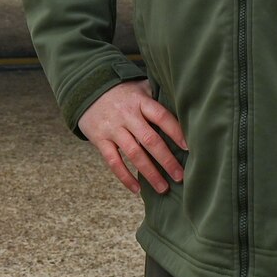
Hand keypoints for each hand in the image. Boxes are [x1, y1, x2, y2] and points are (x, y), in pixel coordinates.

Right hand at [76, 80, 186, 194]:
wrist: (87, 89)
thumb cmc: (122, 91)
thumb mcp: (140, 87)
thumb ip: (158, 96)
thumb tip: (185, 108)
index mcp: (140, 101)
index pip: (161, 116)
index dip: (176, 132)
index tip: (189, 148)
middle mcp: (126, 114)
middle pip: (149, 139)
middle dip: (166, 160)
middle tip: (180, 177)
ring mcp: (112, 128)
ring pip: (133, 153)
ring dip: (150, 173)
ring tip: (163, 188)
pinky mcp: (99, 139)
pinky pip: (113, 161)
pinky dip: (125, 177)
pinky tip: (137, 189)